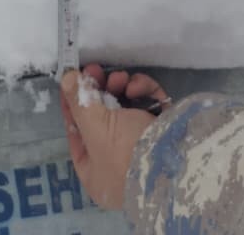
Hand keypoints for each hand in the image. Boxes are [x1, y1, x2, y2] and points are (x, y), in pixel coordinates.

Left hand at [58, 64, 170, 210]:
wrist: (178, 160)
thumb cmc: (126, 152)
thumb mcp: (96, 127)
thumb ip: (78, 101)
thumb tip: (65, 78)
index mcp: (96, 172)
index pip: (77, 134)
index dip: (72, 105)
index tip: (72, 80)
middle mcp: (117, 162)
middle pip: (101, 118)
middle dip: (99, 91)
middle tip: (96, 70)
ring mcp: (142, 146)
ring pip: (125, 108)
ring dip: (120, 87)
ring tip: (122, 79)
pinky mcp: (162, 130)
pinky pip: (147, 105)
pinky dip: (143, 91)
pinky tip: (139, 87)